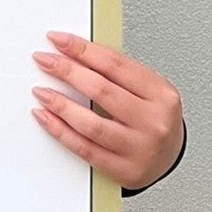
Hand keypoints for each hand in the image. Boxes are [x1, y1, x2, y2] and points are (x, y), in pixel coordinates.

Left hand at [31, 31, 183, 190]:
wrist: (170, 157)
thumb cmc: (153, 117)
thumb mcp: (147, 88)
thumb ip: (116, 72)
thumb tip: (72, 53)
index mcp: (161, 94)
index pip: (115, 64)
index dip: (82, 49)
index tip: (58, 40)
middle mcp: (154, 122)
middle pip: (101, 90)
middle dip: (67, 71)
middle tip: (44, 60)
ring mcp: (140, 148)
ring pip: (91, 124)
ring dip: (60, 104)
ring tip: (41, 91)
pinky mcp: (125, 171)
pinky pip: (85, 149)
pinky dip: (60, 131)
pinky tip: (46, 117)